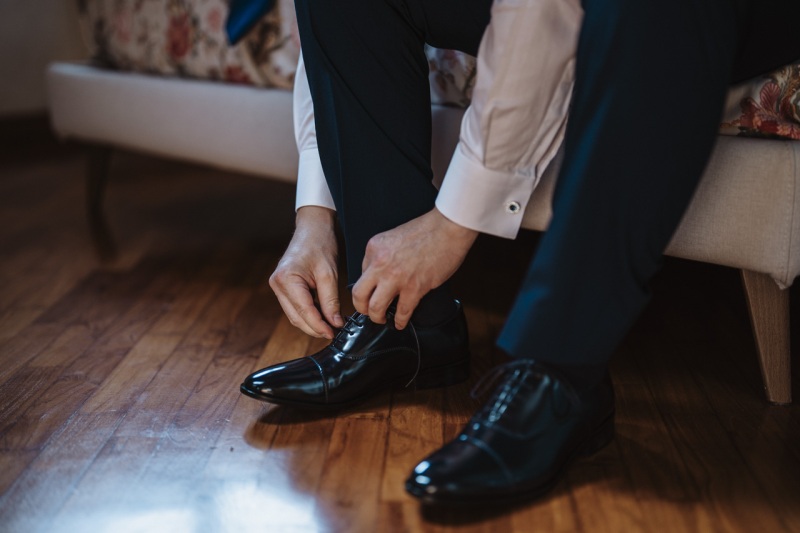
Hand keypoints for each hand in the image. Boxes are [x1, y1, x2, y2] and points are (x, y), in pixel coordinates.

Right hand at [269, 206, 343, 338]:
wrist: (312, 228)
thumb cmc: (320, 244)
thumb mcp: (329, 274)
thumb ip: (331, 301)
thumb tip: (335, 323)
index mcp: (287, 279)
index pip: (304, 311)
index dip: (319, 326)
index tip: (333, 333)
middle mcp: (277, 284)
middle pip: (296, 317)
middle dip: (315, 328)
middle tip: (334, 332)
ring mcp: (278, 286)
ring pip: (294, 315)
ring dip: (311, 323)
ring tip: (330, 326)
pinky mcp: (283, 287)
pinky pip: (295, 307)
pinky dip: (308, 314)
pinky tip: (322, 316)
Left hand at [353, 208, 477, 329]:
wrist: (447, 228)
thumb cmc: (426, 230)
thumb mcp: (393, 236)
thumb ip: (382, 255)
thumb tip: (379, 275)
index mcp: (374, 248)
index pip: (361, 273)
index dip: (368, 285)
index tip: (371, 291)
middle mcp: (380, 264)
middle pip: (359, 295)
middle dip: (361, 308)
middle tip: (367, 311)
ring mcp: (396, 277)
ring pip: (375, 307)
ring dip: (377, 317)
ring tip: (382, 319)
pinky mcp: (414, 287)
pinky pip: (402, 311)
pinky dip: (400, 321)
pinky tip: (400, 323)